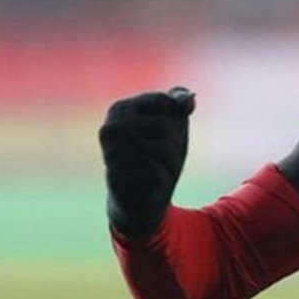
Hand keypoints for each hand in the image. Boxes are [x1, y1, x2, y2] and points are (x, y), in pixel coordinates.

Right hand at [99, 87, 195, 236]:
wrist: (142, 198)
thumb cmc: (158, 155)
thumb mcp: (174, 123)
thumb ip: (180, 104)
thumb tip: (188, 100)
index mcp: (120, 109)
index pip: (166, 101)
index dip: (175, 120)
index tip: (160, 134)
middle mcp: (110, 128)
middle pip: (167, 126)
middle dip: (174, 144)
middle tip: (159, 157)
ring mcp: (111, 154)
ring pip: (165, 149)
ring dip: (169, 162)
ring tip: (154, 169)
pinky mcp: (118, 179)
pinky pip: (158, 173)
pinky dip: (161, 179)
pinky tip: (148, 183)